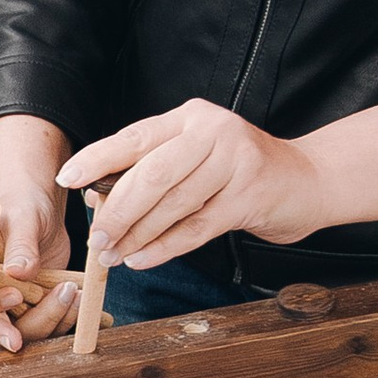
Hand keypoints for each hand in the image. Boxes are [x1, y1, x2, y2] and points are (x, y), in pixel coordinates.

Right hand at [0, 114, 83, 356]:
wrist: (41, 212)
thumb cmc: (23, 206)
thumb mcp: (23, 219)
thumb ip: (20, 244)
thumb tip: (18, 272)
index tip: (15, 296)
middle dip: (22, 323)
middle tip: (55, 300)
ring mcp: (5, 304)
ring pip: (20, 330)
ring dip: (49, 318)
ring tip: (72, 292)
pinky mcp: (29, 309)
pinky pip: (43, 325)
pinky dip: (63, 316)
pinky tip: (77, 298)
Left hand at [62, 99, 322, 267]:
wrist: (309, 179)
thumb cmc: (240, 171)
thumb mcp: (196, 157)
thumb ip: (153, 169)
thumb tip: (96, 195)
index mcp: (191, 117)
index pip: (135, 137)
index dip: (98, 158)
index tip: (69, 178)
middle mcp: (213, 132)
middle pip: (152, 173)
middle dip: (117, 210)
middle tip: (96, 238)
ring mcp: (235, 163)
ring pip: (173, 204)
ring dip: (138, 235)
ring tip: (113, 256)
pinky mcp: (250, 196)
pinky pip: (197, 227)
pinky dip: (165, 247)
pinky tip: (143, 259)